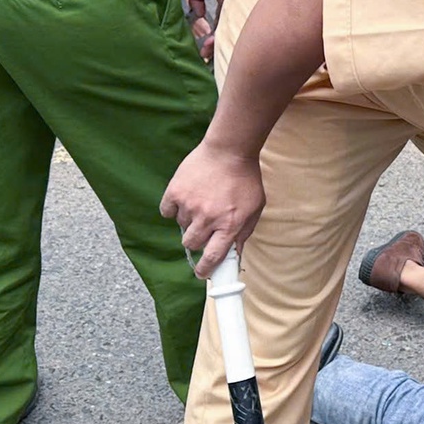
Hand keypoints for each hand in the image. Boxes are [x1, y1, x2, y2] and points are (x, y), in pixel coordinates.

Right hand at [161, 141, 265, 275]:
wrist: (229, 149)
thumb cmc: (245, 178)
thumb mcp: (255, 207)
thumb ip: (245, 231)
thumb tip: (236, 253)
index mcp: (229, 224)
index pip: (213, 257)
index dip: (205, 269)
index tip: (202, 274)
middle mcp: (208, 218)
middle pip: (192, 244)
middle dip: (197, 240)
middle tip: (204, 228)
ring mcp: (190, 205)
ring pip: (181, 226)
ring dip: (189, 220)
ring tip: (201, 203)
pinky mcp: (175, 192)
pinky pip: (167, 211)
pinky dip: (174, 208)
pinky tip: (185, 198)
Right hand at [184, 0, 232, 59]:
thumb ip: (196, 2)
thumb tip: (197, 15)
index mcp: (222, 3)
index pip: (219, 24)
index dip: (213, 35)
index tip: (205, 45)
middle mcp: (228, 7)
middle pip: (224, 30)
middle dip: (214, 45)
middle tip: (206, 57)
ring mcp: (230, 6)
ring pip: (225, 29)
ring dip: (215, 42)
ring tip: (206, 53)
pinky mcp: (228, 3)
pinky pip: (224, 22)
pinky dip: (218, 33)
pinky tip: (211, 43)